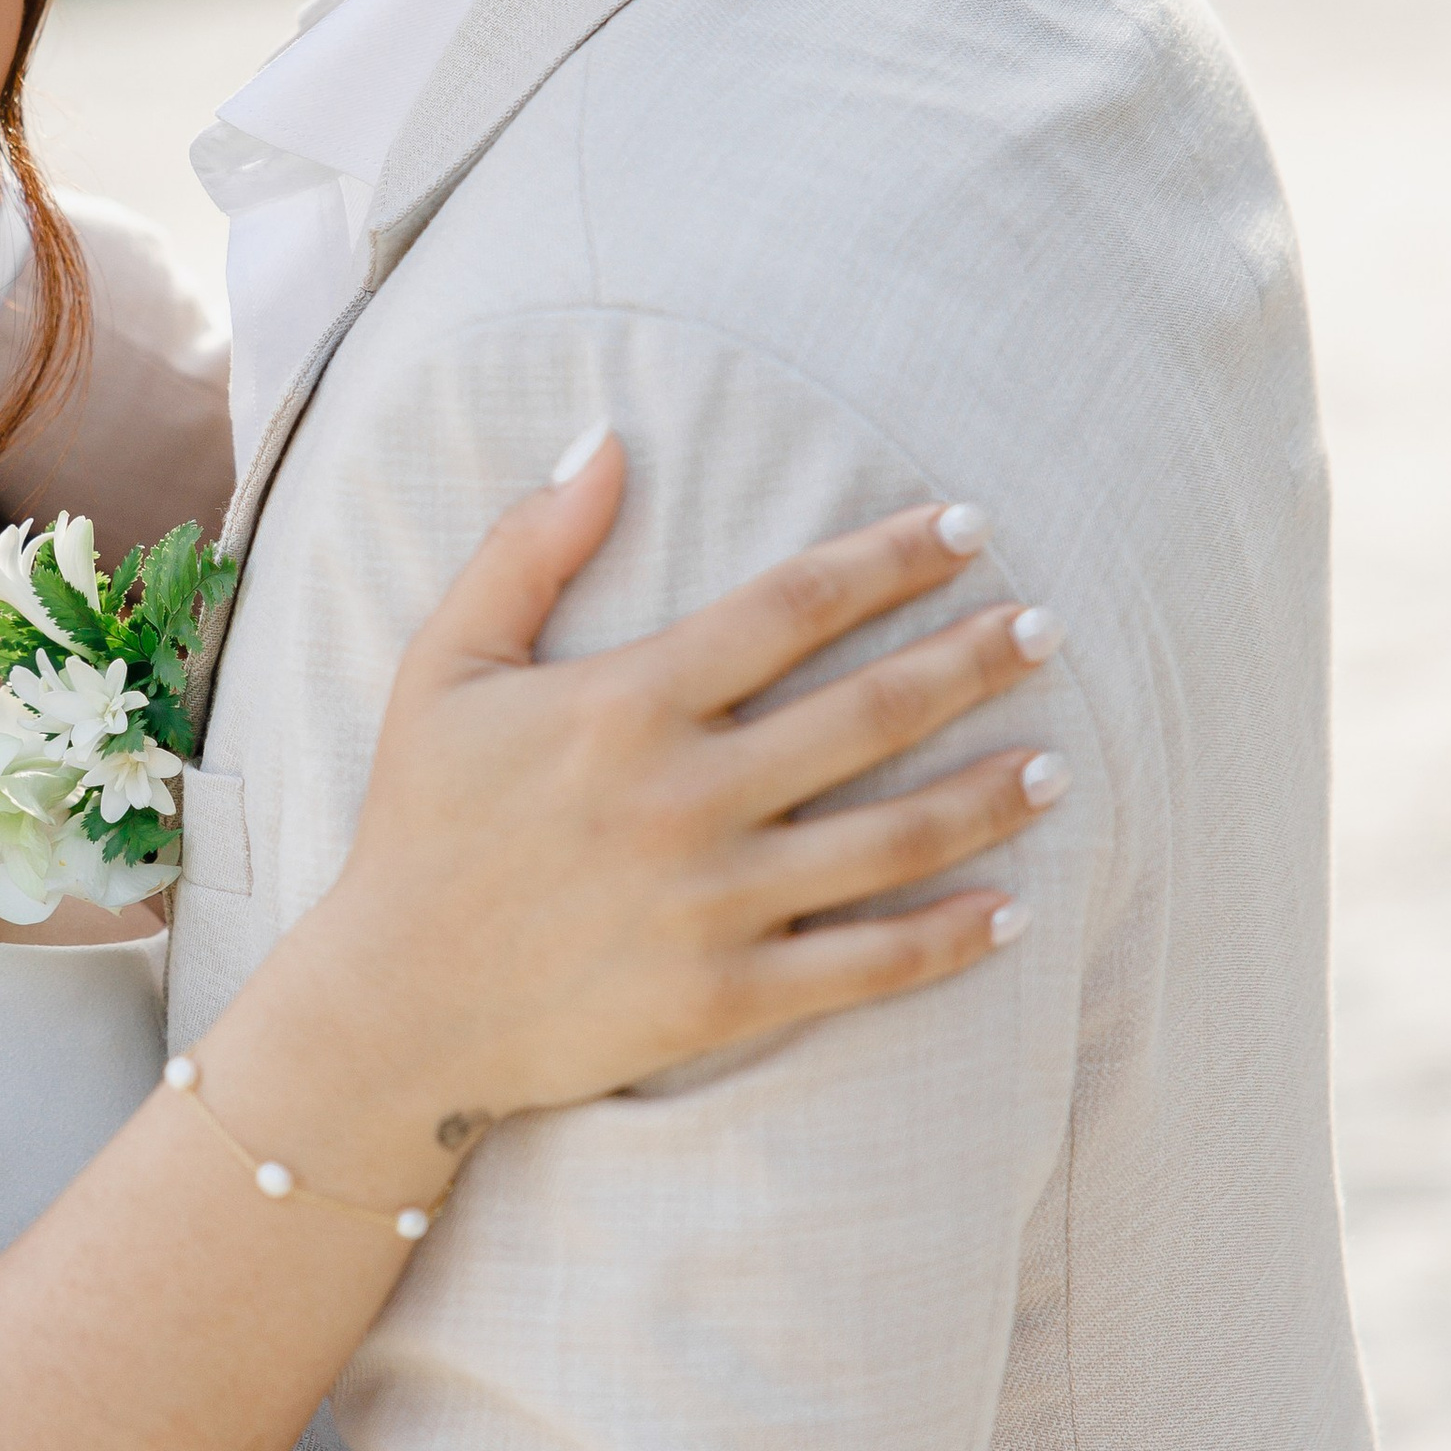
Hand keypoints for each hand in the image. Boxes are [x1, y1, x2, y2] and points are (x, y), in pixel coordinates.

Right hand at [290, 447, 1062, 1144]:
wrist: (392, 1010)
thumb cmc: (419, 826)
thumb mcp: (443, 669)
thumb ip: (524, 550)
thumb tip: (606, 439)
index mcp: (625, 704)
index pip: (792, 606)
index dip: (891, 557)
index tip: (970, 527)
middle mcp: (683, 797)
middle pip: (869, 712)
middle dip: (973, 661)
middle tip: (1049, 629)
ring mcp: (711, 903)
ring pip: (891, 838)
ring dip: (986, 795)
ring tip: (1057, 764)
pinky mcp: (724, 998)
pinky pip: (863, 965)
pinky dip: (946, 940)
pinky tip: (1009, 912)